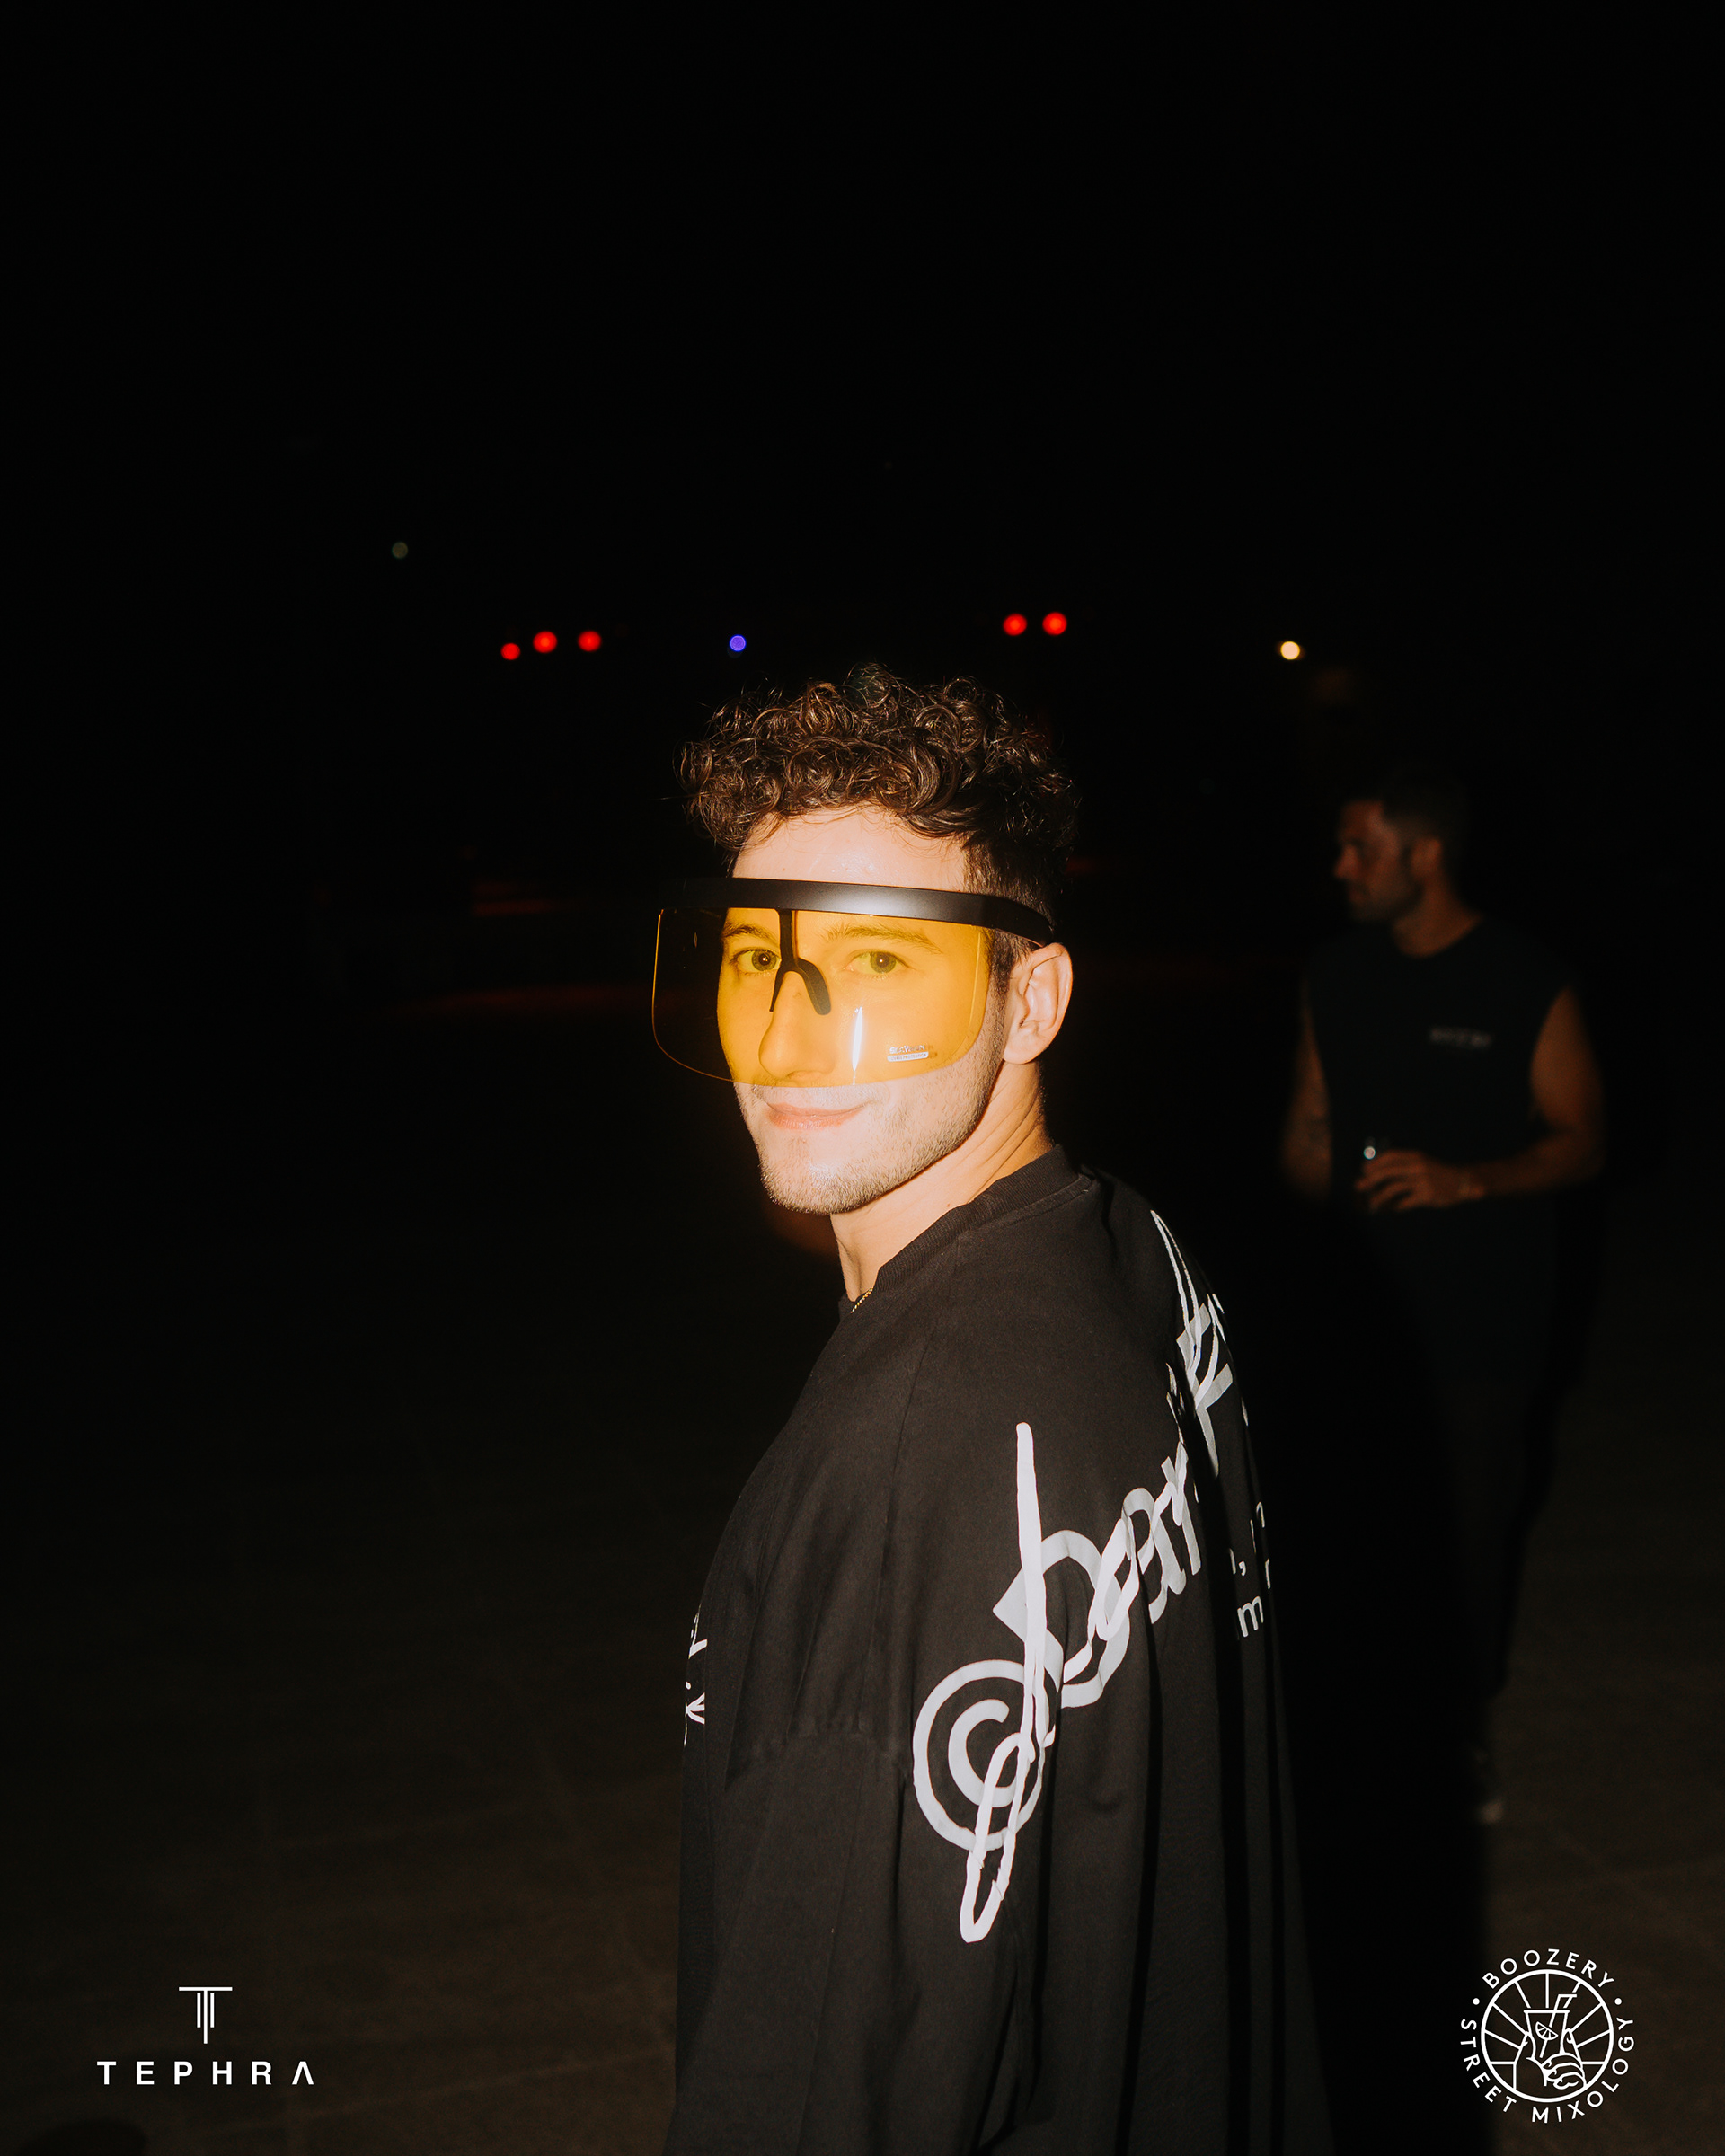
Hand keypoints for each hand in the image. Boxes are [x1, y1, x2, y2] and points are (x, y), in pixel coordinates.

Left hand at [1354, 1149, 1480, 1211]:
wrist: (1463, 1181)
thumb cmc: (1437, 1173)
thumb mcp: (1422, 1163)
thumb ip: (1403, 1165)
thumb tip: (1377, 1173)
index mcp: (1415, 1156)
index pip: (1391, 1156)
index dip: (1375, 1162)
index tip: (1364, 1169)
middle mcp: (1418, 1167)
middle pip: (1388, 1172)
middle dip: (1371, 1179)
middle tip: (1359, 1186)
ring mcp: (1423, 1181)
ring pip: (1393, 1188)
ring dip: (1379, 1196)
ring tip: (1372, 1203)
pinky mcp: (1427, 1196)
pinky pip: (1405, 1202)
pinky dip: (1397, 1207)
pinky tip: (1393, 1209)